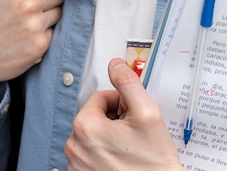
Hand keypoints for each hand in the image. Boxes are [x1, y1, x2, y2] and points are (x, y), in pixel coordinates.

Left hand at [65, 58, 183, 170]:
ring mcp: (75, 166)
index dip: (120, 102)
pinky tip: (120, 162)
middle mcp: (74, 147)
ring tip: (127, 150)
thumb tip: (115, 64)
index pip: (99, 97)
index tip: (132, 115)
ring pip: (92, 136)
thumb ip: (128, 83)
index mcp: (86, 126)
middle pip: (94, 117)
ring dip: (108, 138)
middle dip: (113, 120)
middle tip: (133, 134)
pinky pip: (89, 155)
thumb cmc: (152, 163)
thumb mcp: (147, 113)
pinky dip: (103, 155)